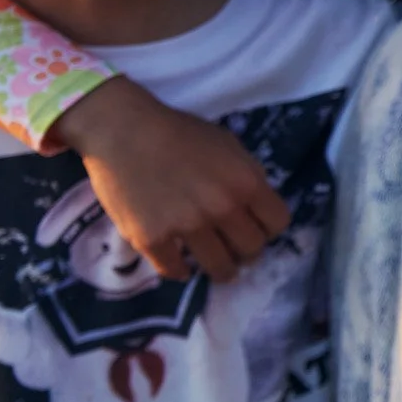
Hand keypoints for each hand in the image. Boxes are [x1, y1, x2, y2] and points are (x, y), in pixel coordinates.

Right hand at [51, 77, 288, 281]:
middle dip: (248, 251)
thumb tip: (258, 204)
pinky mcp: (151, 239)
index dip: (269, 228)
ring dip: (222, 270)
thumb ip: (247, 175)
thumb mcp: (229, 145)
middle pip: (252, 249)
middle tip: (237, 250)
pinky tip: (181, 266)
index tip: (258, 229)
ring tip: (219, 269)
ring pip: (219, 267)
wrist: (124, 130)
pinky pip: (174, 270)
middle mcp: (221, 208)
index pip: (278, 223)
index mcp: (245, 183)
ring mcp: (186, 226)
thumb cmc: (179, 132)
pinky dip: (180, 270)